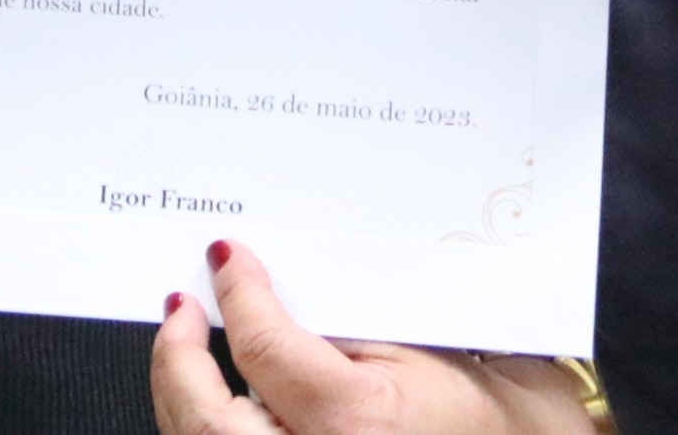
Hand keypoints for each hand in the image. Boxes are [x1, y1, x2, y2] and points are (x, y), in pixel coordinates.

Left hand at [151, 240, 593, 433]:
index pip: (262, 346)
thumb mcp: (428, 351)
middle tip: (179, 309)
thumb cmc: (501, 422)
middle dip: (176, 358)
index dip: (237, 293)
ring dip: (182, 400)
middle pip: (206, 417)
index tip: (225, 259)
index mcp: (353, 423)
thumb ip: (348, 323)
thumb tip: (277, 284)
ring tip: (180, 351)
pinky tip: (214, 408)